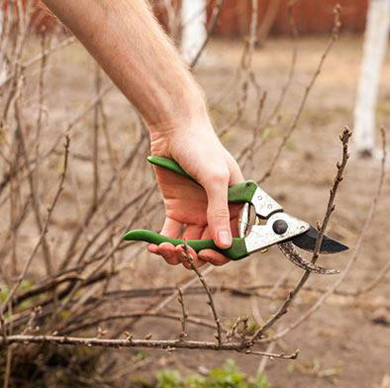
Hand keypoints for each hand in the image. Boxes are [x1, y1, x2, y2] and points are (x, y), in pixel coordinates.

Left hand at [148, 113, 243, 267]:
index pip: (235, 239)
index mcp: (236, 205)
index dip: (224, 253)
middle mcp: (217, 212)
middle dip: (197, 255)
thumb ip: (219, 211)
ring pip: (190, 245)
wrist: (174, 129)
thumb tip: (225, 244)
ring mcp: (196, 212)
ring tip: (164, 249)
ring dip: (178, 253)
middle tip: (182, 253)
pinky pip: (170, 234)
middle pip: (211, 247)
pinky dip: (162, 244)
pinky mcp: (176, 209)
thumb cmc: (201, 147)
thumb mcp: (215, 179)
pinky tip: (153, 246)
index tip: (208, 256)